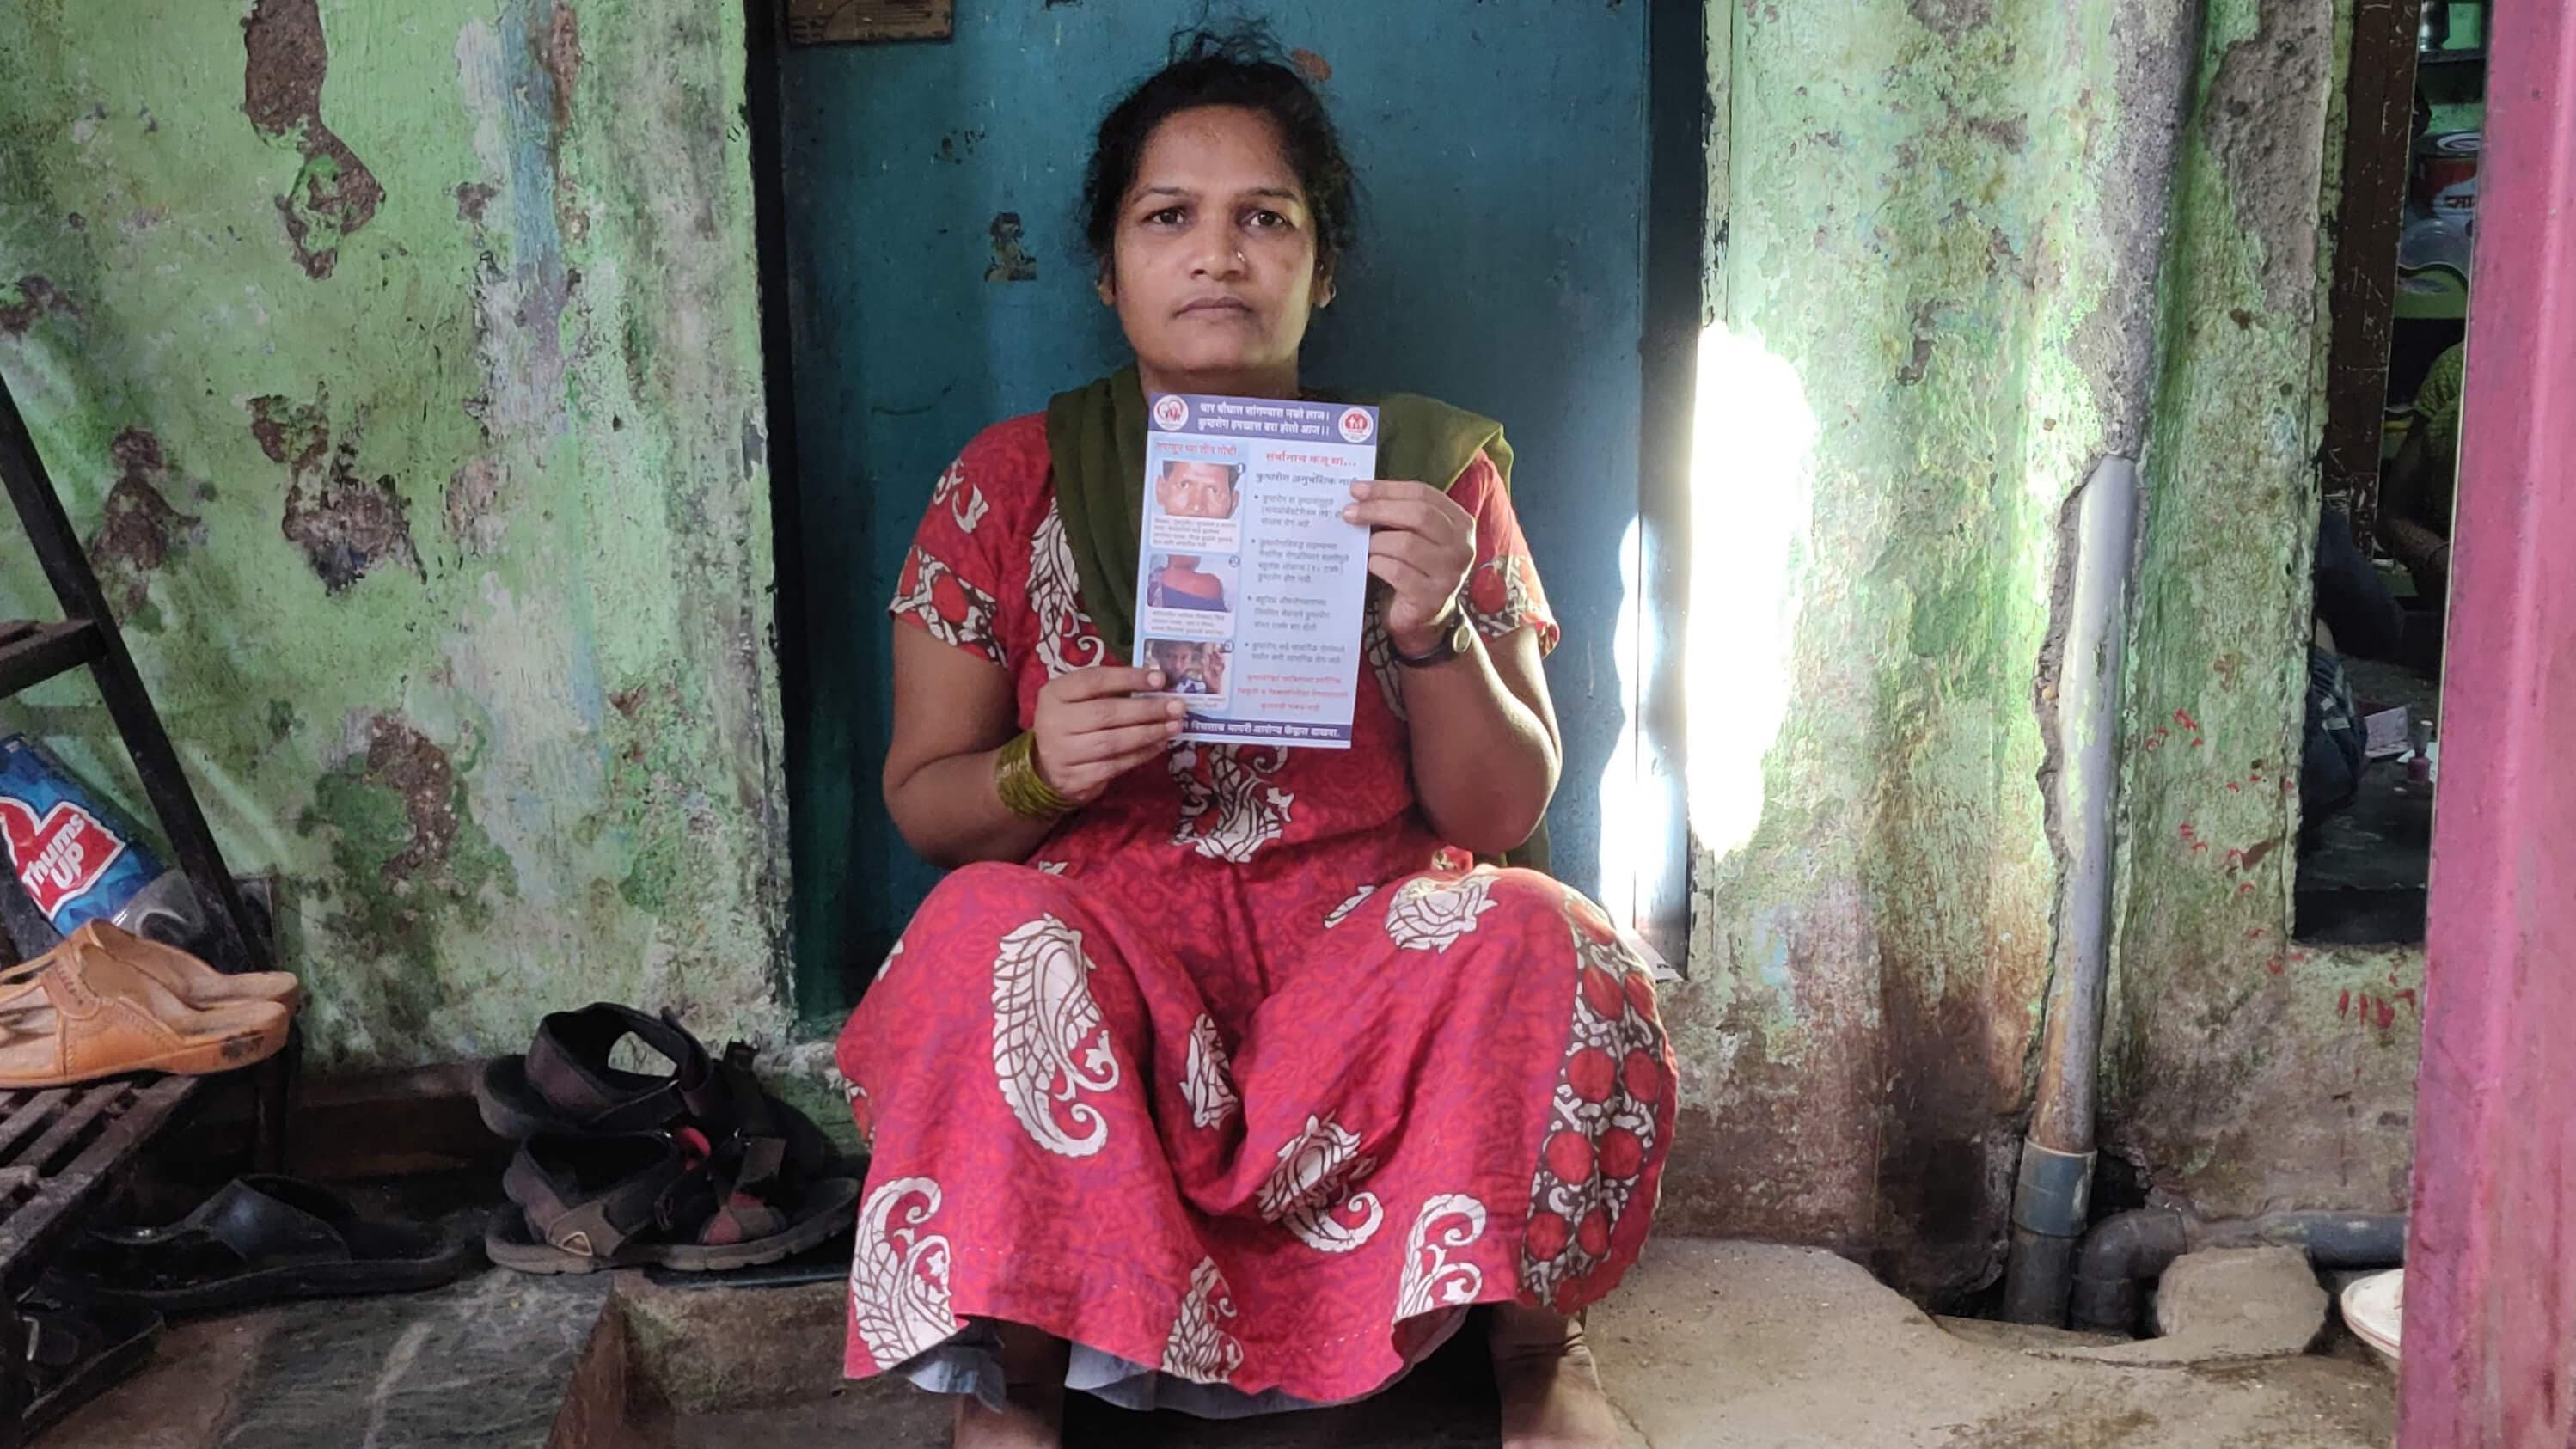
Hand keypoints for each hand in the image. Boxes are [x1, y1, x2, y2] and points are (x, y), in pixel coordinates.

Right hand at [1029, 666, 1186, 805]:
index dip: (1128, 678)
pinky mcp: (1074, 779)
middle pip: (1105, 713)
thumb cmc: (1073, 723)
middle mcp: (1053, 722)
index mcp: (1054, 693)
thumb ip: (1110, 689)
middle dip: (1146, 709)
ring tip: (1174, 726)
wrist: (1047, 767)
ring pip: (1112, 742)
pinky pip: (1114, 766)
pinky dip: (1141, 755)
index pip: (1093, 681)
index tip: (1160, 679)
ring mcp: (1061, 753)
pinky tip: (1159, 746)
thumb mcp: (1080, 699)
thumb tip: (1157, 683)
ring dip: (1148, 733)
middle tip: (1177, 706)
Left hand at [1344, 480, 1475, 656]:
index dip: (1387, 489)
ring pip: (1407, 544)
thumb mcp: (1415, 536)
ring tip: (1362, 546)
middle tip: (1350, 513)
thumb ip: (1398, 513)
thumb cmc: (1414, 568)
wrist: (1422, 617)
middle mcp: (1461, 547)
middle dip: (1378, 509)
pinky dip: (1379, 565)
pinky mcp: (1432, 598)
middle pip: (1419, 515)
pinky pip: (1398, 572)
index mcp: (1460, 523)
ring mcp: (1450, 574)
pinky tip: (1371, 565)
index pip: (1423, 494)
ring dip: (1376, 542)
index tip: (1356, 490)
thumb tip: (1358, 493)